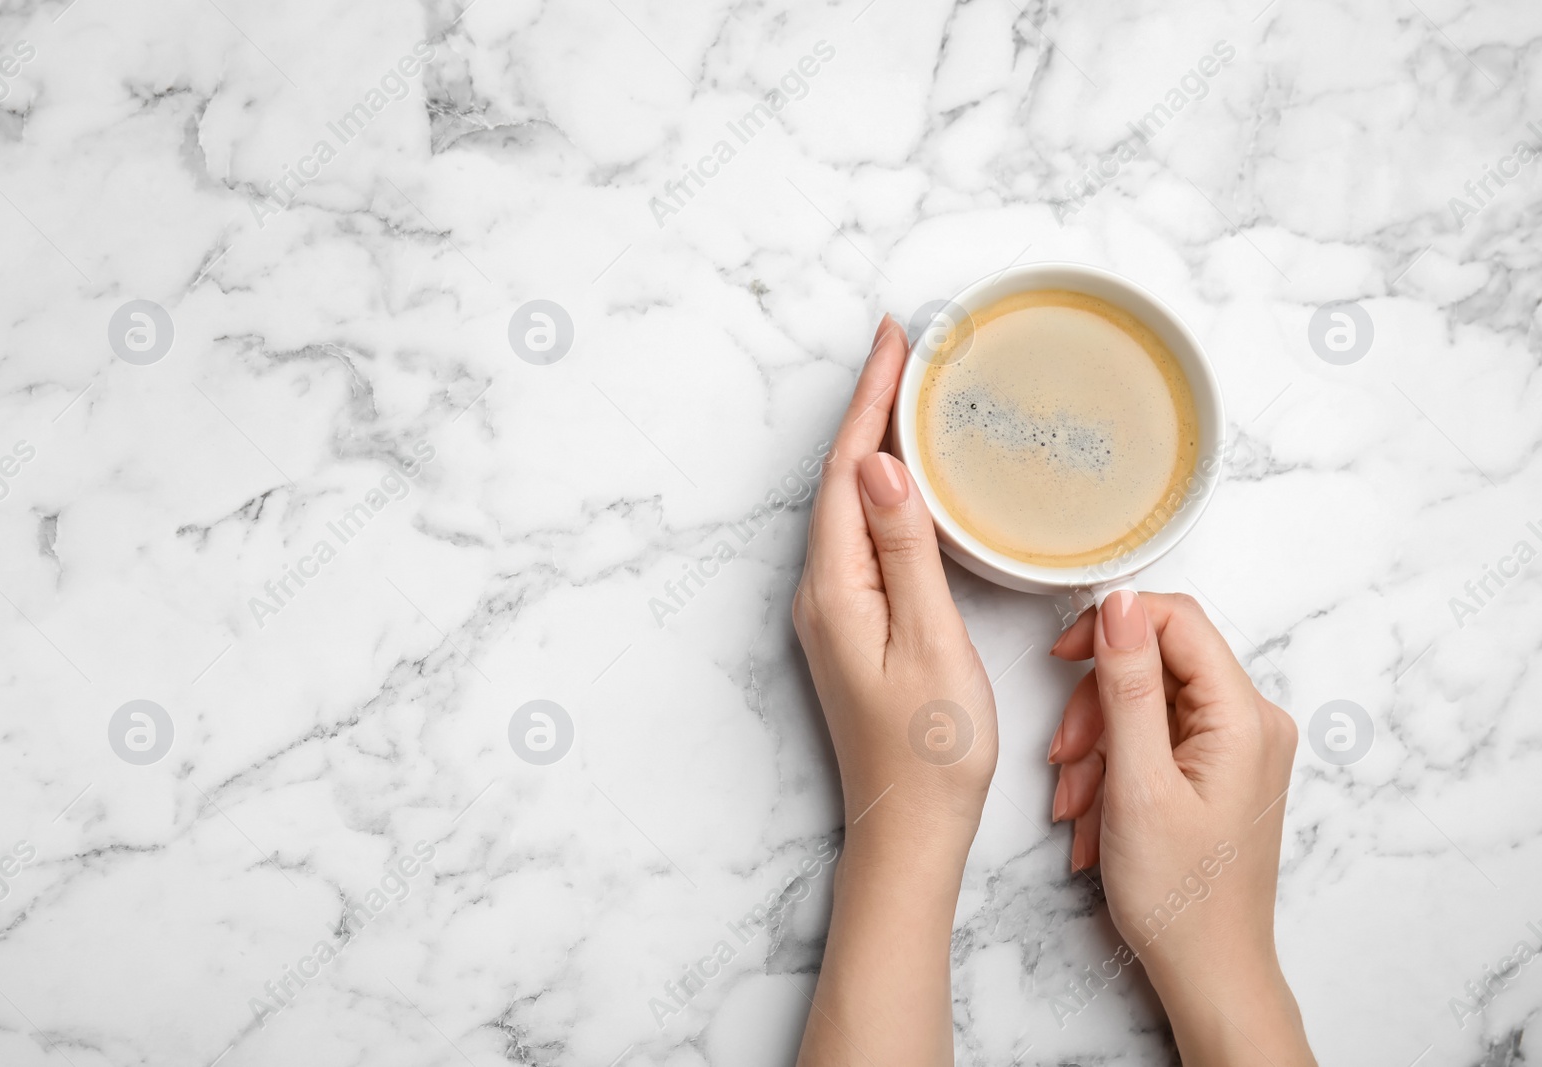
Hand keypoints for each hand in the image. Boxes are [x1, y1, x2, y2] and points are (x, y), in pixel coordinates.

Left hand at [793, 314, 995, 1066]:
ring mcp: (833, 610)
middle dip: (871, 410)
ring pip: (850, 506)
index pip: (847, 472)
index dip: (870, 401)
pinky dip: (883, 494)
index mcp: (837, 588)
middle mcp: (821, 592)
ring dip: (875, 447)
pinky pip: (862, 537)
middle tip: (909, 350)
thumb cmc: (933, 749)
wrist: (910, 829)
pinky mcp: (851, 626)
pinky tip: (908, 483)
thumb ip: (906, 551)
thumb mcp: (930, 642)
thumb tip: (881, 466)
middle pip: (841, 480)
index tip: (895, 340)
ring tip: (910, 394)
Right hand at [1047, 591, 1313, 1065]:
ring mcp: (1236, 747)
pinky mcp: (1218, 768)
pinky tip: (1093, 814)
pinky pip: (1154, 738)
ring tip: (1076, 803)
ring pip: (1146, 703)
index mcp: (1244, 717)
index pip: (1177, 621)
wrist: (1208, 970)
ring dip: (1096, 744)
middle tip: (1065, 756)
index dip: (1113, 624)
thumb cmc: (1180, 895)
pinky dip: (1113, 766)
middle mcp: (1251, 722)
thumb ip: (1128, 686)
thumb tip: (1119, 602)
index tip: (1064, 654)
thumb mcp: (1137, 782)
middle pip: (1156, 663)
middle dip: (1097, 704)